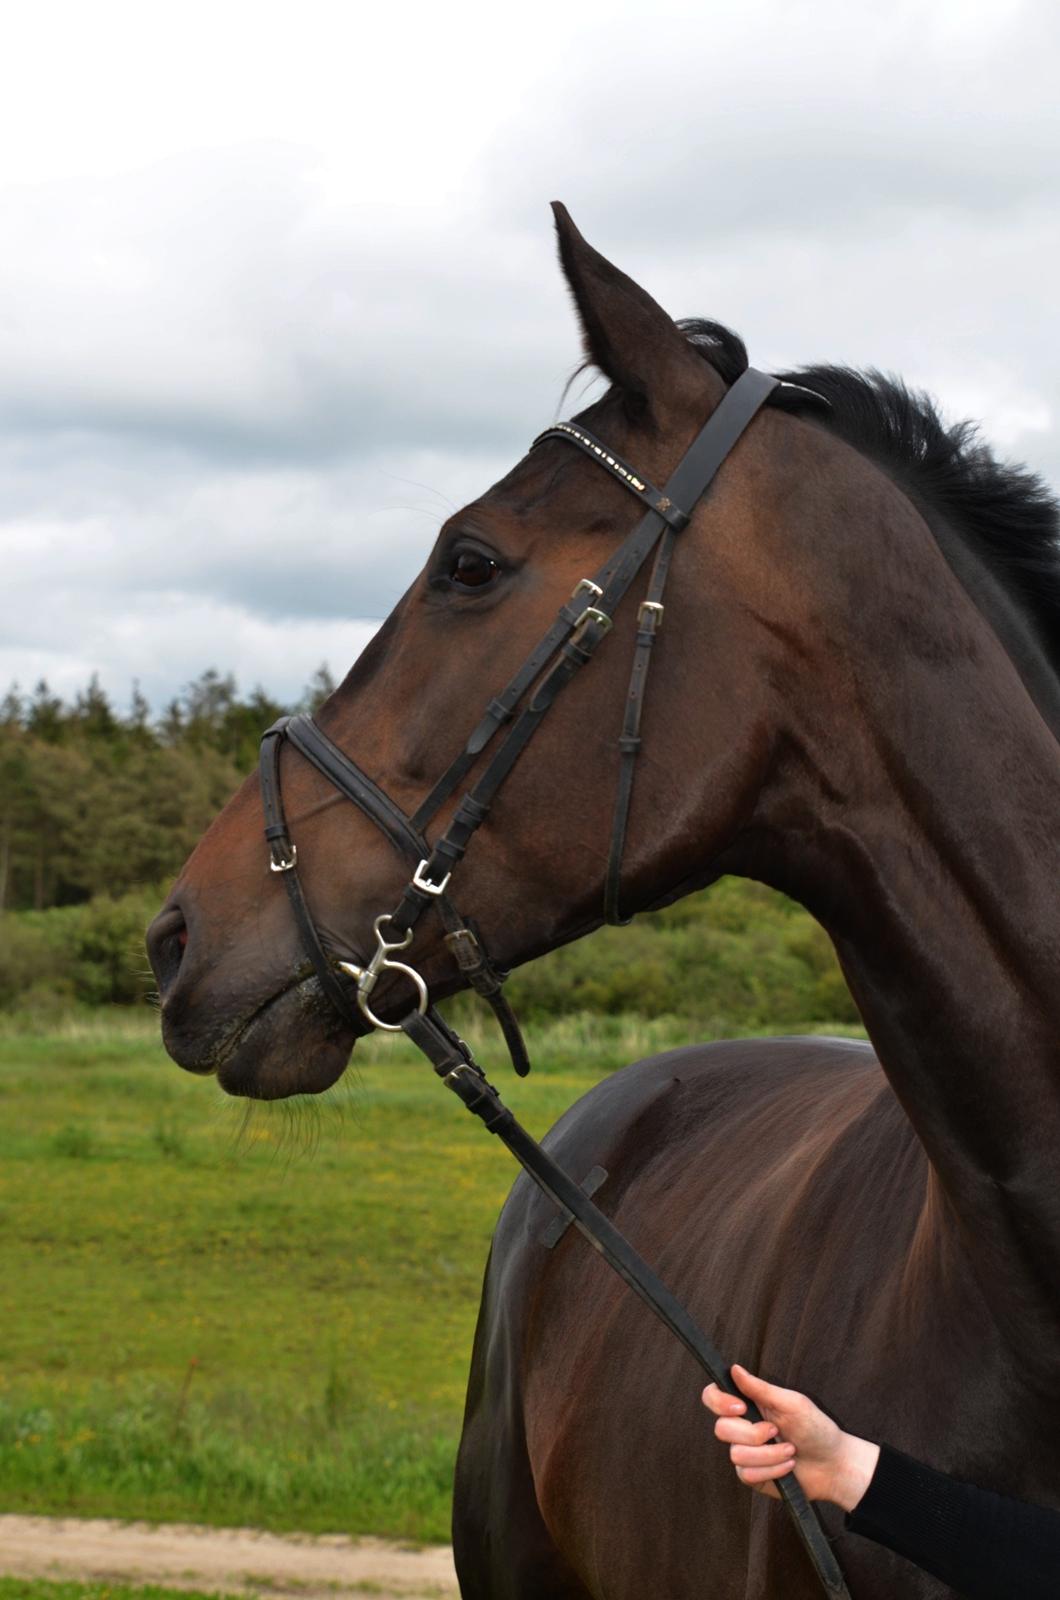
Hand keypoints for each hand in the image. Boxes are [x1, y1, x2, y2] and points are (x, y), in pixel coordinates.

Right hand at [701, 1363, 879, 1511]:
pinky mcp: (751, 1476)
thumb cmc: (816, 1428)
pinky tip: (787, 1468)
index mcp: (749, 1404)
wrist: (833, 1464)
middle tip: (777, 1430)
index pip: (713, 1397)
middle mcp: (742, 1428)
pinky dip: (772, 1470)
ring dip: (768, 1454)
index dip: (719, 1402)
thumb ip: (761, 1389)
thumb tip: (734, 1369)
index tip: (741, 1407)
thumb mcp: (792, 1403)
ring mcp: (745, 1453)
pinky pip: (748, 1475)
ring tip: (790, 1451)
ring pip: (736, 1455)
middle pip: (722, 1429)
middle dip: (753, 1433)